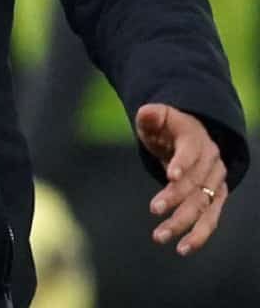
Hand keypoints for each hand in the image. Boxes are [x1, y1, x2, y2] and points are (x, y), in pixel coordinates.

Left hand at [136, 103, 228, 254]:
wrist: (191, 136)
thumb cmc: (168, 127)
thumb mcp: (157, 116)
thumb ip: (150, 115)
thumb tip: (145, 113)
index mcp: (196, 140)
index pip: (190, 152)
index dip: (182, 163)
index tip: (170, 175)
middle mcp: (211, 163)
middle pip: (195, 183)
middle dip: (175, 197)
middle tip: (153, 209)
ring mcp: (216, 182)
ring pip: (203, 205)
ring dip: (184, 223)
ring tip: (161, 237)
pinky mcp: (215, 199)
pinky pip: (210, 219)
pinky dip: (199, 235)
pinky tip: (182, 248)